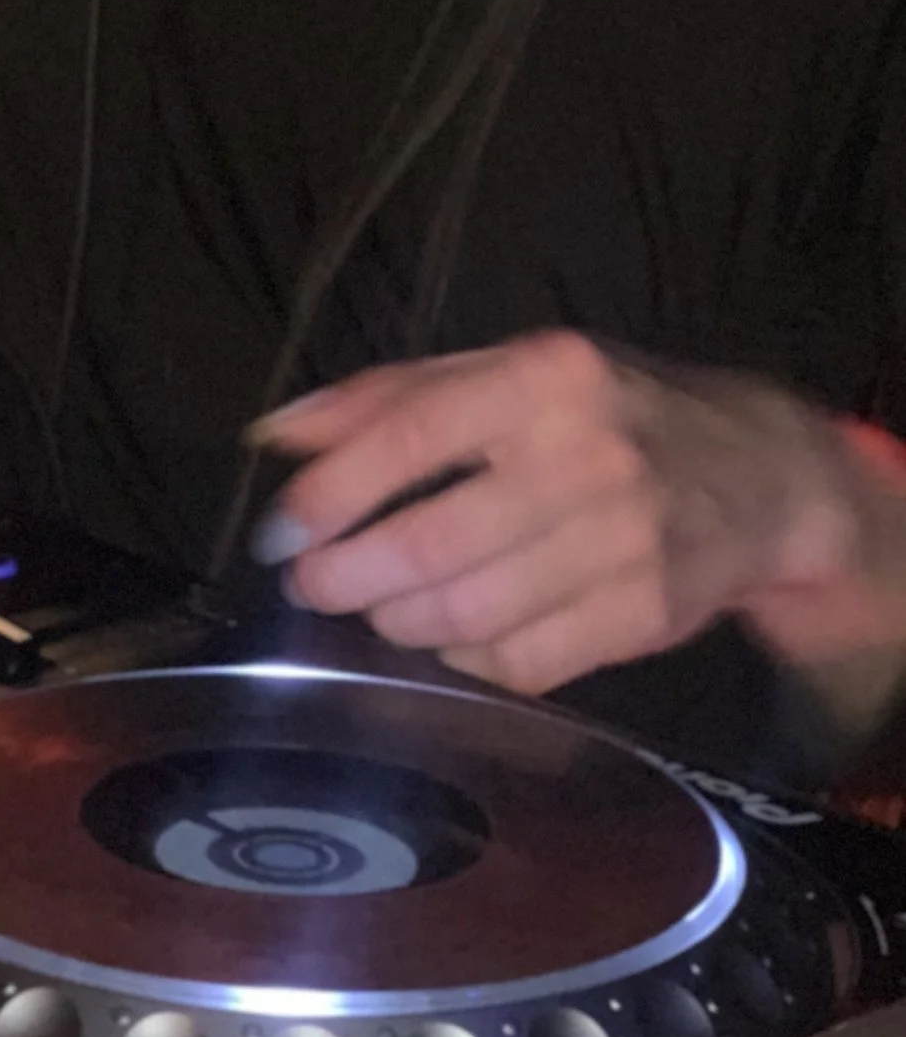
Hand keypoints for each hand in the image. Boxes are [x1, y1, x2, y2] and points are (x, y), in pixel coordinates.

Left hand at [248, 329, 902, 697]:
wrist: (760, 476)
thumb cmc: (605, 415)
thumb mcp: (506, 373)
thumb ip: (389, 397)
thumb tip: (276, 433)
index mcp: (542, 378)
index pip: (409, 436)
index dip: (330, 494)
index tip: (279, 533)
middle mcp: (586, 457)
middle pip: (431, 541)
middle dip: (347, 575)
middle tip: (312, 583)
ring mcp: (622, 542)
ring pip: (469, 613)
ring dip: (398, 622)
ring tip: (378, 608)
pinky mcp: (643, 615)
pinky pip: (521, 663)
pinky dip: (466, 662)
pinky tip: (450, 639)